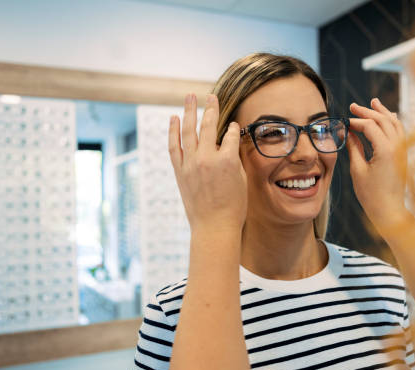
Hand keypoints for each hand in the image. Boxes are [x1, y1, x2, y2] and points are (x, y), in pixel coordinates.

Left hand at [168, 93, 246, 233]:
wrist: (214, 227)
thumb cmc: (234, 207)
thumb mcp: (241, 180)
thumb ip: (234, 159)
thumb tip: (229, 144)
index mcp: (227, 160)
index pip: (230, 135)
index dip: (233, 129)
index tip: (234, 126)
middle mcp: (207, 158)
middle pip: (208, 126)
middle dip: (211, 109)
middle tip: (212, 96)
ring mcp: (190, 164)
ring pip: (188, 131)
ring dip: (189, 111)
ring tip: (190, 97)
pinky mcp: (179, 171)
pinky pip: (174, 146)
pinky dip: (172, 131)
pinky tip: (174, 118)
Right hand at [347, 98, 409, 236]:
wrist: (389, 210)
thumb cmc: (371, 194)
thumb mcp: (358, 170)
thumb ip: (354, 148)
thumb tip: (347, 133)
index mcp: (385, 150)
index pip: (370, 126)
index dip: (356, 121)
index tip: (344, 122)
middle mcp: (397, 146)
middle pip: (383, 120)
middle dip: (368, 111)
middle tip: (353, 106)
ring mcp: (403, 150)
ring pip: (395, 123)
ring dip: (383, 112)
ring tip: (373, 102)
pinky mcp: (403, 155)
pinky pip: (400, 132)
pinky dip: (392, 122)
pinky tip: (387, 116)